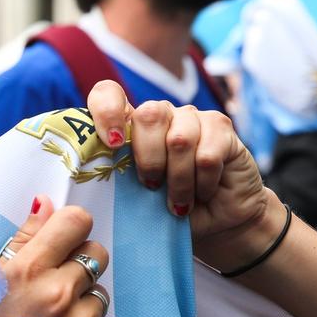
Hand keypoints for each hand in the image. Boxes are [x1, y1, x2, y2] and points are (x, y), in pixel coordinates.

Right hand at [0, 194, 110, 316]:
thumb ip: (26, 237)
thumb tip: (47, 203)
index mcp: (30, 268)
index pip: (76, 222)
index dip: (70, 228)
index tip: (61, 240)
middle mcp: (58, 292)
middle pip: (96, 252)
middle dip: (79, 263)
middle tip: (55, 283)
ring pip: (100, 289)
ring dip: (83, 299)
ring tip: (54, 316)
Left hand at [86, 80, 283, 272]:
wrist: (217, 222)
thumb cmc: (167, 209)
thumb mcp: (135, 197)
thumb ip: (116, 179)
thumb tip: (94, 175)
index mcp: (130, 125)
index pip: (108, 94)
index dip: (106, 112)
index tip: (113, 144)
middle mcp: (160, 113)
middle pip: (149, 116)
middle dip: (149, 159)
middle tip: (152, 187)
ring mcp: (192, 116)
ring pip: (180, 139)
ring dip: (179, 181)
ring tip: (179, 203)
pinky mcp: (221, 128)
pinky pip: (208, 156)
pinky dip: (203, 183)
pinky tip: (203, 193)